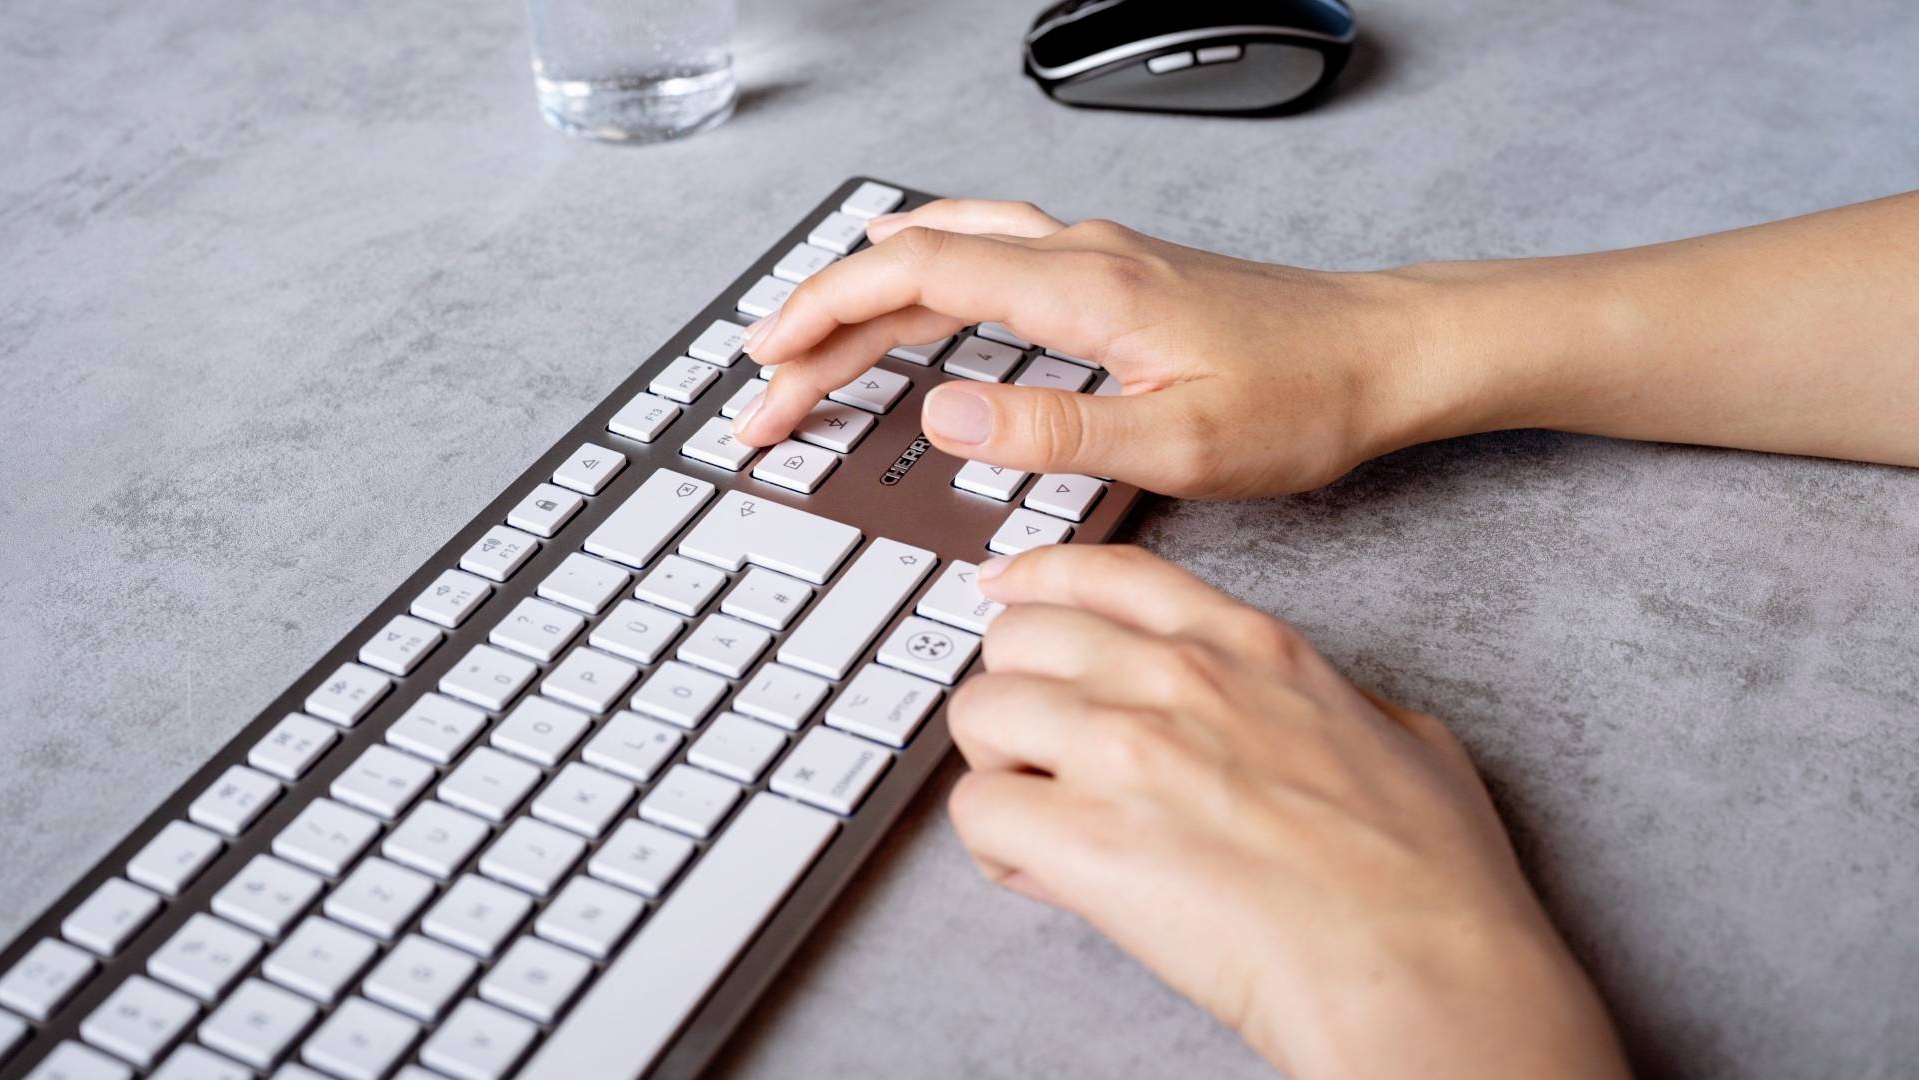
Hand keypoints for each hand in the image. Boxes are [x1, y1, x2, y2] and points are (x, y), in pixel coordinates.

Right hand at [731, 199, 1444, 498]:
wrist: (1384, 356)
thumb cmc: (1303, 399)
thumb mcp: (1180, 440)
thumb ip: (1055, 428)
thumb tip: (943, 415)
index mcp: (1081, 287)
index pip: (913, 275)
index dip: (824, 315)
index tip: (765, 366)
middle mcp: (1078, 255)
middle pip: (912, 262)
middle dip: (822, 323)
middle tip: (764, 388)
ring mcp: (1093, 258)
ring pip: (944, 253)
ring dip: (866, 298)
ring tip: (808, 347)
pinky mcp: (1111, 277)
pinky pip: (986, 259)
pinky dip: (921, 283)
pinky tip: (912, 301)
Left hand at [948, 544, 1629, 1079]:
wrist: (1420, 970)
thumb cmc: (1430, 880)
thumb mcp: (1406, 739)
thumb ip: (1332, 704)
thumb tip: (1320, 715)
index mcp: (1247, 647)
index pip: (1105, 573)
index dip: (1037, 582)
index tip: (1007, 594)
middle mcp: (1173, 677)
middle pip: (1017, 636)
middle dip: (1018, 692)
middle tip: (1041, 750)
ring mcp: (1124, 749)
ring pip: (979, 712)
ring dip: (998, 766)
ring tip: (1045, 818)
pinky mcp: (1085, 838)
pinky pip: (976, 811)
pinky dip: (997, 847)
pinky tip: (1050, 875)